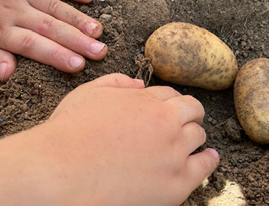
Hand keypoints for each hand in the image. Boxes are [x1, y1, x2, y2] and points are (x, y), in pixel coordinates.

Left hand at [0, 0, 106, 80]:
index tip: (79, 65)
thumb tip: (8, 75)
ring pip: (55, 7)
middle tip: (100, 52)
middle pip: (50, 27)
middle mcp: (14, 10)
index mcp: (0, 30)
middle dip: (78, 41)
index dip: (57, 55)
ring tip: (99, 31)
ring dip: (78, 19)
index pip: (33, 45)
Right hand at [0, 74, 218, 205]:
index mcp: (148, 100)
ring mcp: (173, 153)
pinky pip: (204, 168)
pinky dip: (208, 160)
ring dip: (195, 135)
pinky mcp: (175, 185)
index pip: (172, 96)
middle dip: (189, 113)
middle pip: (192, 112)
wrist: (59, 172)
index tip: (169, 110)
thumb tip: (138, 84)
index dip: (170, 102)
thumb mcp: (89, 93)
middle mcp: (166, 123)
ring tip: (194, 139)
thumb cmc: (69, 132)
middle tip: (185, 121)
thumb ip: (116, 83)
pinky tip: (209, 158)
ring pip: (198, 136)